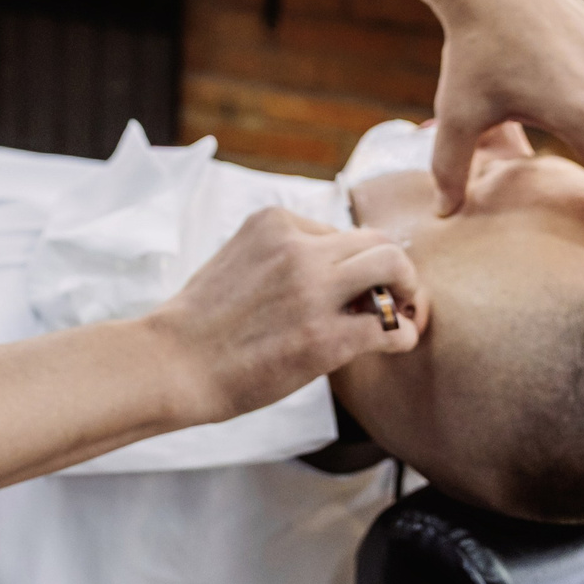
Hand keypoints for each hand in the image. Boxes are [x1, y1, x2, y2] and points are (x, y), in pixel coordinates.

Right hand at [143, 208, 424, 426]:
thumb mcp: (239, 258)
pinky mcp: (324, 337)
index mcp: (275, 222)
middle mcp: (298, 247)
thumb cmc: (201, 320)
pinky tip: (398, 344)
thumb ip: (283, 255)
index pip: (340, 232)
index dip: (353, 263)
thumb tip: (332, 270)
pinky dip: (404, 333)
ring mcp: (312, 290)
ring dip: (409, 290)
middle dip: (395, 268)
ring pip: (392, 266)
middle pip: (377, 241)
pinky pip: (388, 325)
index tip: (352, 290)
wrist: (174, 362)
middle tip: (399, 297)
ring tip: (405, 314)